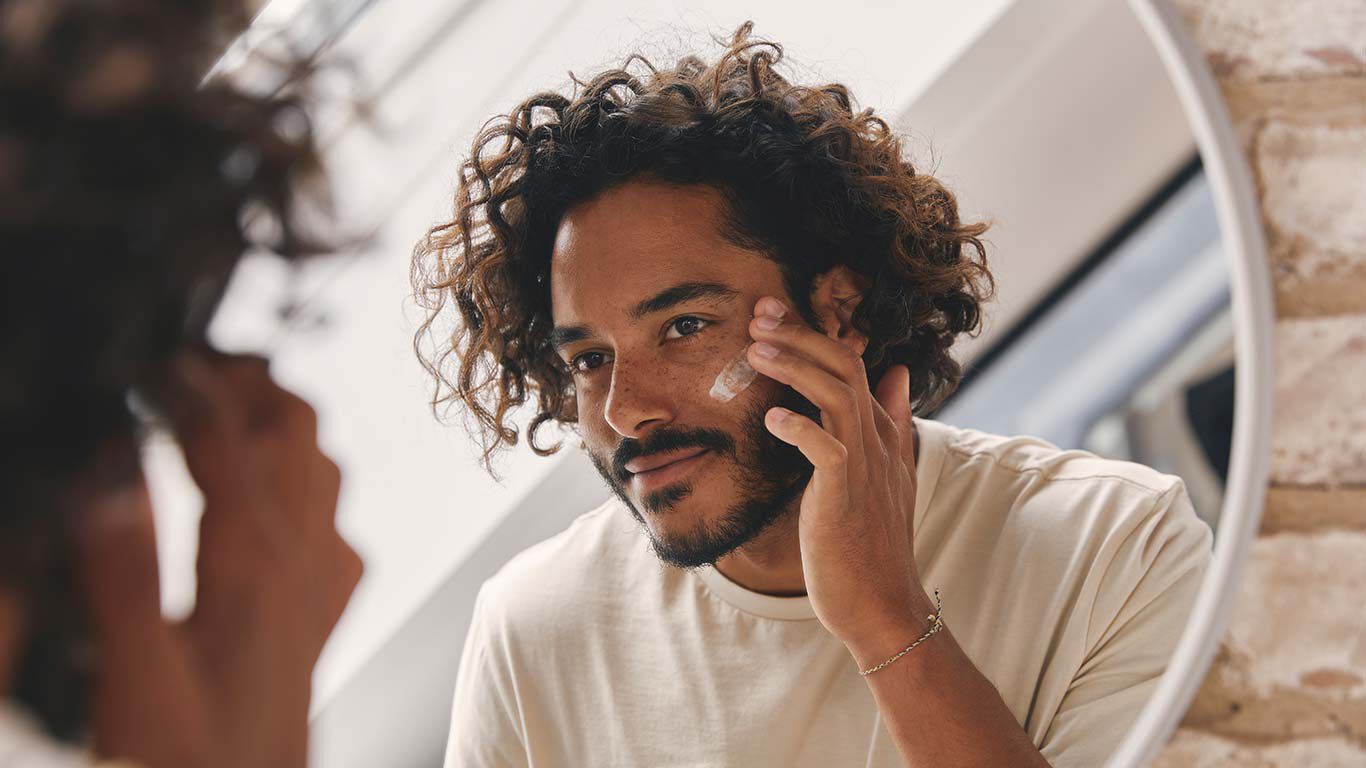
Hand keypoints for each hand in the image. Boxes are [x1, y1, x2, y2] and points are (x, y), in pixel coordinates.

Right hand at [74, 353, 361, 767]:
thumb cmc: (195, 764)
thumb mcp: (136, 673)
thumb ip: (125, 570)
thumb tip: (116, 470)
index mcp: (254, 566)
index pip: (231, 442)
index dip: (193, 388)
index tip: (155, 359)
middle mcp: (300, 566)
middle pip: (298, 437)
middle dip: (253, 385)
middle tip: (199, 363)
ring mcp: (316, 592)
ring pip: (322, 474)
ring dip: (284, 427)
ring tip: (234, 404)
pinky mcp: (316, 622)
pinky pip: (332, 531)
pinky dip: (304, 490)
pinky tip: (280, 504)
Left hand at [745, 296, 933, 663]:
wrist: (881, 605)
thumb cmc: (869, 544)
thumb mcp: (885, 476)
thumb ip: (889, 423)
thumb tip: (897, 373)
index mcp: (879, 436)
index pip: (853, 366)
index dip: (814, 335)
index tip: (772, 314)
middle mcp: (875, 443)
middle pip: (846, 367)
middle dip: (801, 335)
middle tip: (758, 313)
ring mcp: (863, 468)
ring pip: (838, 395)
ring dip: (795, 366)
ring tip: (755, 349)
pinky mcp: (844, 496)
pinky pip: (827, 448)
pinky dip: (800, 426)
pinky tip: (772, 416)